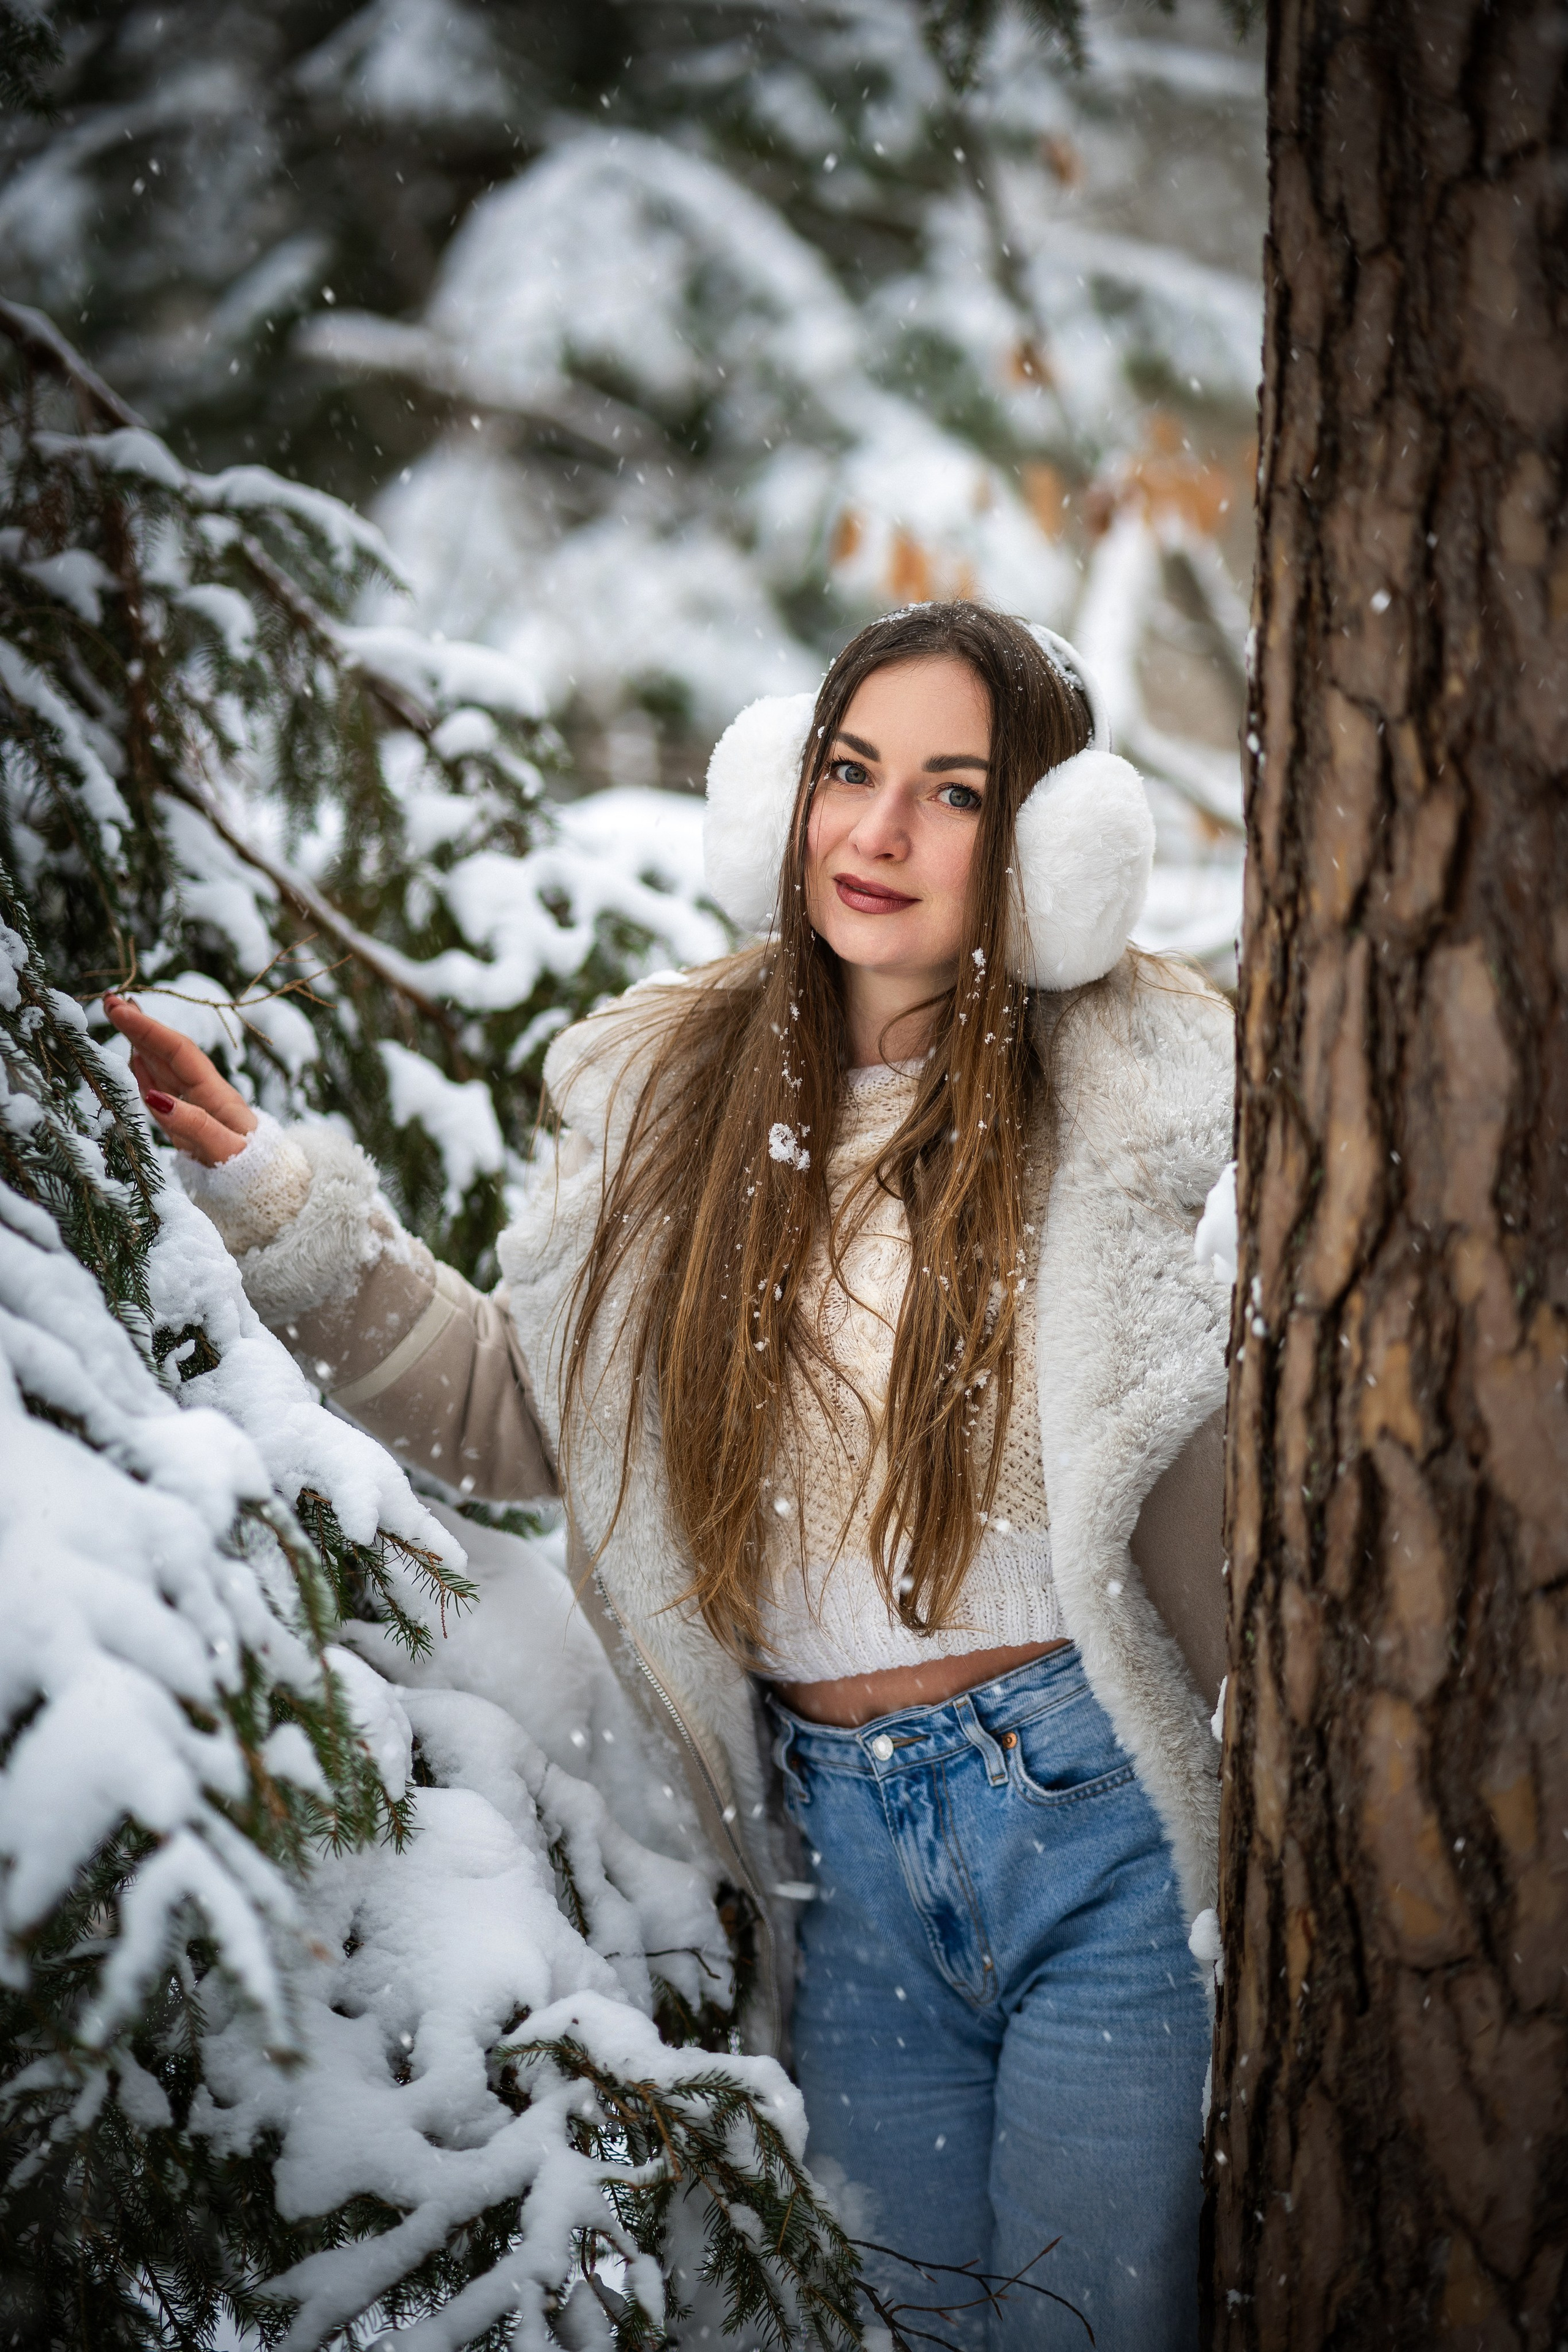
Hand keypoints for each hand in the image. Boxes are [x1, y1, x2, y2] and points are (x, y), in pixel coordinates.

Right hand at [103, 994, 257, 1166]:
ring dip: (140, 1042)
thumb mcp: (226, 1150)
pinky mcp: (185, 1123)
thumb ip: (194, 1125)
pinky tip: (134, 1057)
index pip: (179, 1052)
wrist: (265, 1191)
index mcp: (216, 1095)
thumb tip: (156, 1099)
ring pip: (163, 1067)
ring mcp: (193, 1107)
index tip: (122, 1010)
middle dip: (141, 1026)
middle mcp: (204, 1095)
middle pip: (169, 1052)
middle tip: (111, 1001)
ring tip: (119, 1017)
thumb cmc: (252, 1171)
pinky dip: (145, 1072)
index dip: (149, 1029)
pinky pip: (161, 1091)